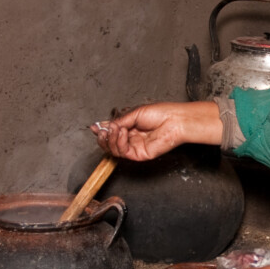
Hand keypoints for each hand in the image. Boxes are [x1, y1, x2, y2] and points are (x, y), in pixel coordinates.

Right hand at [91, 101, 222, 160]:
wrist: (174, 120)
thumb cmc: (160, 114)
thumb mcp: (134, 114)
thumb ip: (118, 121)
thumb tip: (103, 125)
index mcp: (130, 127)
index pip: (111, 132)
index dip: (102, 130)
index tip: (95, 127)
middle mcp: (131, 138)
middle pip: (109, 143)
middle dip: (103, 137)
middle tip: (103, 130)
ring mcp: (134, 147)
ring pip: (113, 149)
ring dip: (110, 138)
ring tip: (116, 129)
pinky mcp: (138, 155)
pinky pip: (122, 152)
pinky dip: (118, 142)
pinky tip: (122, 133)